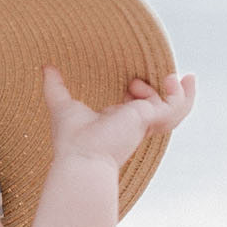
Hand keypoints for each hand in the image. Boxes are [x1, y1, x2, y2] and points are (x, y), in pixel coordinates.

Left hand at [42, 64, 195, 171]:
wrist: (81, 158)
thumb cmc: (71, 140)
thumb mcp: (63, 105)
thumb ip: (55, 87)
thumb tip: (46, 67)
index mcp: (117, 123)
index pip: (136, 109)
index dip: (140, 93)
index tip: (133, 81)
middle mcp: (134, 126)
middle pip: (161, 110)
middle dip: (168, 93)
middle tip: (169, 77)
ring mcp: (144, 124)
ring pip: (174, 110)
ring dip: (177, 92)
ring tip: (177, 77)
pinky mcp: (150, 119)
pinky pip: (176, 106)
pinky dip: (180, 94)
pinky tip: (173, 79)